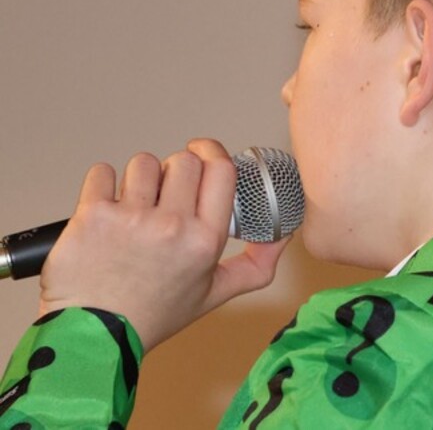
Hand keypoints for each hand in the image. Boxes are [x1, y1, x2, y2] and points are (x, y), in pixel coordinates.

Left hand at [38, 138, 290, 351]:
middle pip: (183, 160)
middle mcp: (172, 226)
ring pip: (143, 163)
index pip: (220, 169)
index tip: (203, 151)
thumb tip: (284, 234)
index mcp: (205, 240)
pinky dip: (103, 184)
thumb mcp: (214, 294)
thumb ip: (257, 265)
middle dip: (175, 171)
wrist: (95, 336)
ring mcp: (130, 218)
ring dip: (140, 178)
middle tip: (165, 194)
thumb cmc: (153, 314)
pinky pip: (103, 172)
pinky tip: (107, 210)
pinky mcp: (93, 215)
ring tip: (135, 207)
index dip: (212, 151)